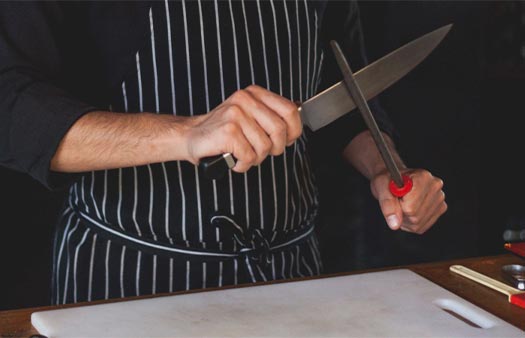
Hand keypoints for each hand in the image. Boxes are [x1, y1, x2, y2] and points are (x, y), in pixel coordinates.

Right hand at [183, 85, 301, 172]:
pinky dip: (243, 164)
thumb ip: (270, 117)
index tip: (286, 140)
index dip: (293, 130)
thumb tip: (295, 126)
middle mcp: (245, 100)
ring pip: (265, 147)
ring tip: (243, 154)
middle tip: (262, 152)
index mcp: (254, 93)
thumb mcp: (249, 116)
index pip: (289, 110)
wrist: (191, 136)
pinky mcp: (228, 131)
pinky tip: (233, 158)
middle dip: (275, 148)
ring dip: (255, 158)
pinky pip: (249, 156)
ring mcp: (236, 114)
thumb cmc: (223, 131)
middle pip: (280, 130)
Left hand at [370, 169, 446, 233]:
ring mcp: (440, 198)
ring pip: (418, 224)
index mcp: (422, 177)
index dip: (398, 206)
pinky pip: (421, 227)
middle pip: (415, 217)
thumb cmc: (387, 180)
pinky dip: (410, 223)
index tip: (395, 197)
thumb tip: (395, 224)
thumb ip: (387, 204)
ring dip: (405, 219)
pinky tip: (407, 210)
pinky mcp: (440, 208)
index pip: (410, 208)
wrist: (393, 179)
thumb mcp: (380, 187)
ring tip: (401, 205)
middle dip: (401, 213)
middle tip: (397, 201)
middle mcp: (435, 186)